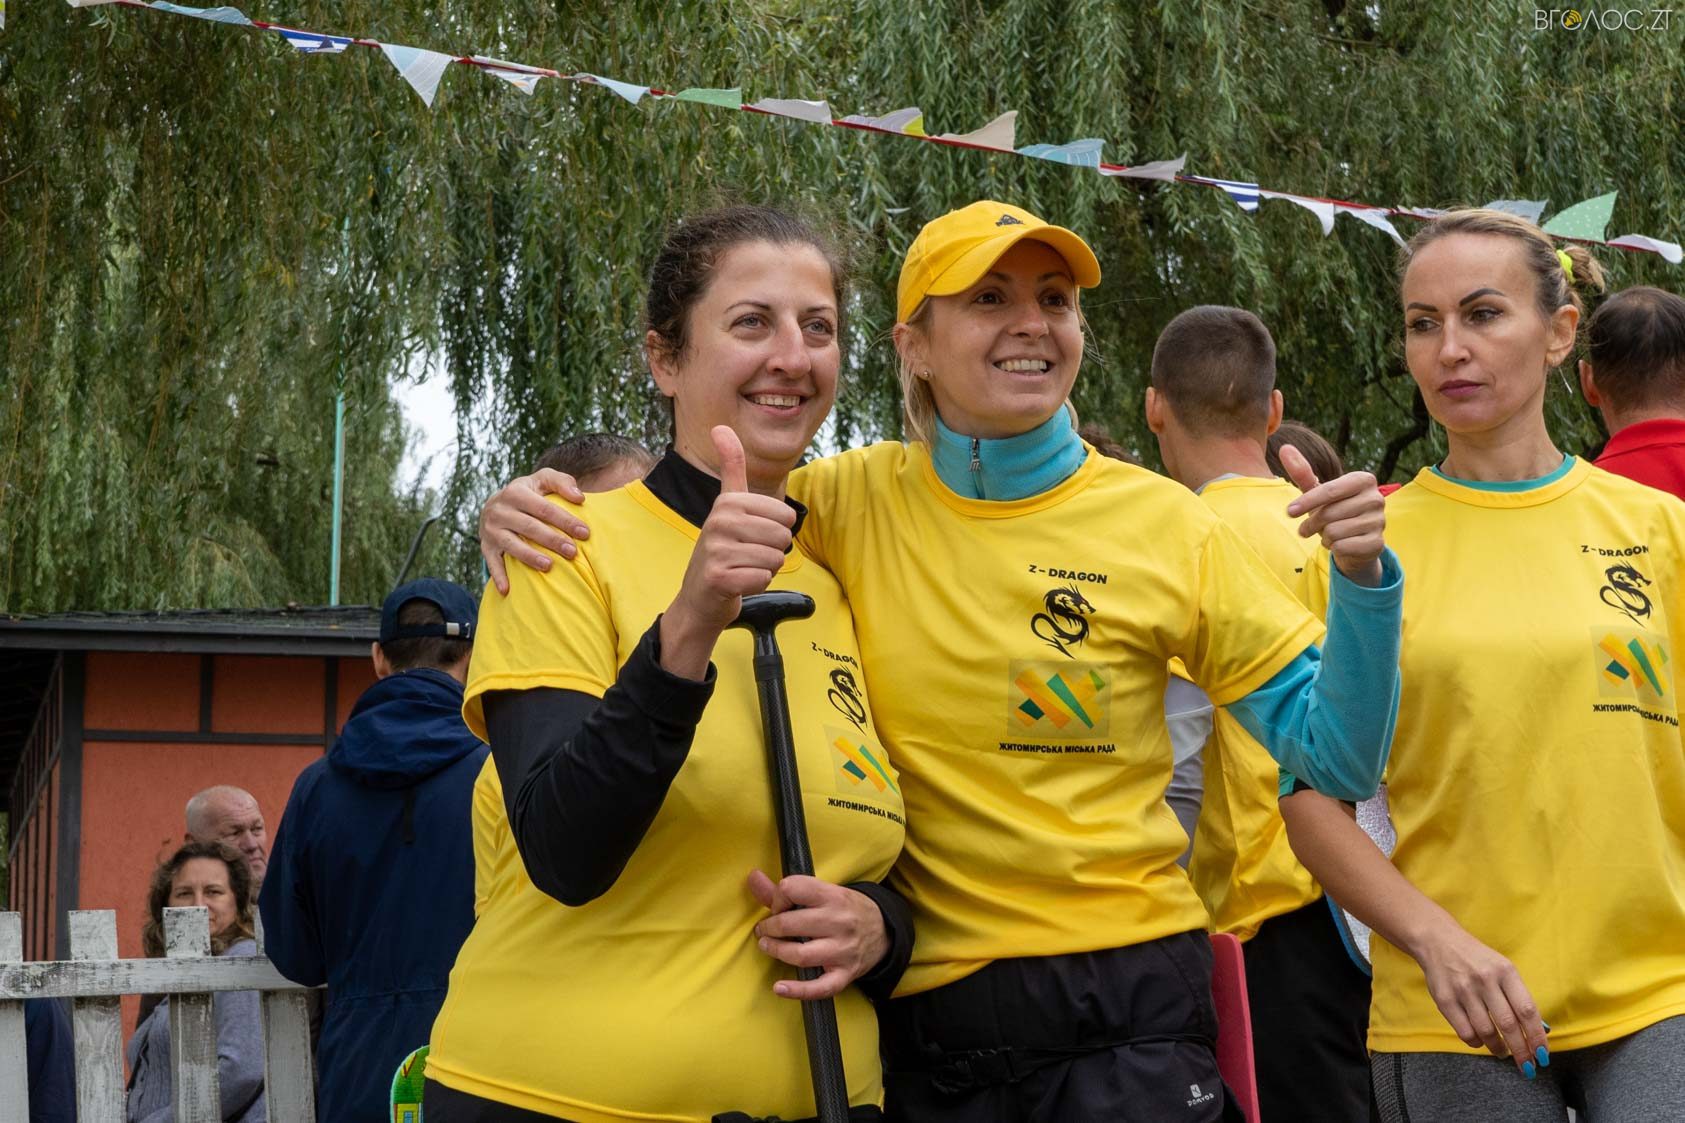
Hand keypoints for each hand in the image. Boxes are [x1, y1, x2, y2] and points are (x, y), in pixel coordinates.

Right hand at [479, 469, 588, 593]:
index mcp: (516, 492)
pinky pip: (492, 563)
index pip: (544, 508)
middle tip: (573, 552)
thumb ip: (562, 482)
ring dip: (530, 557)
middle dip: (552, 540)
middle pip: (530, 527)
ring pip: (512, 545)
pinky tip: (507, 590)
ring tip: (549, 566)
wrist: (495, 505)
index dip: (565, 520)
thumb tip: (580, 498)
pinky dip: (499, 576)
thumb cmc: (529, 493)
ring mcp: (491, 530)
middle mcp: (500, 510)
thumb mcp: (543, 480)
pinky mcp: (486, 546)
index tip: (585, 533)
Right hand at [661, 427, 794, 665]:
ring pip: (775, 559)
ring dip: (764, 569)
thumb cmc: (722, 549)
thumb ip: (731, 466)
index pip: (785, 516)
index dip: (777, 531)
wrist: (699, 597)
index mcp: (727, 502)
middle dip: (772, 552)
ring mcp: (716, 550)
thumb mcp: (727, 505)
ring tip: (741, 568)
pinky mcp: (718, 578)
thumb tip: (720, 426)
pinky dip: (755, 585)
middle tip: (747, 555)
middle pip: (783, 537)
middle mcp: (719, 522)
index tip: (751, 536)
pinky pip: (762, 578)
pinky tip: (736, 583)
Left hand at [748, 869, 888, 1000]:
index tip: (778, 905)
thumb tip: (752, 878)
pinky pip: (820, 987)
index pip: (793, 889)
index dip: (778, 897)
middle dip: (769, 927)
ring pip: (801, 955)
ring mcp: (843, 951)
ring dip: (776, 951)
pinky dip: (797, 991)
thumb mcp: (824, 893)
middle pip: (792, 924)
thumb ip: (787, 889)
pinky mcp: (845, 974)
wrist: (885, 931)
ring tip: (767, 946)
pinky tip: (779, 987)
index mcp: (833, 896)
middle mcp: (839, 922)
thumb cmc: (846, 909)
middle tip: (763, 930)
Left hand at [1281, 444, 1385, 585]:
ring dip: (1324, 537)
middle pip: (1329, 513)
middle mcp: (1376, 498)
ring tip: (1328, 534)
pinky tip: (1340, 544)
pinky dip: (1334, 548)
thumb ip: (1302, 471)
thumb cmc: (1333, 511)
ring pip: (1334, 532)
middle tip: (1307, 528)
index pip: (1329, 490)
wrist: (1354, 542)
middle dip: (1311, 524)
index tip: (1289, 512)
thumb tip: (1285, 448)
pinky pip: (1342, 547)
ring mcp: (1379, 521)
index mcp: (1363, 480)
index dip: (1307, 501)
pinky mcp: (1377, 543)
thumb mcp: (1317, 492)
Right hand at [1411, 918, 1549, 1075]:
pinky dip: (1476, 1042)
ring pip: (1486, 1031)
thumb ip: (1518, 996)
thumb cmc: (1477, 959)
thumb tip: (1537, 1031)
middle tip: (1527, 1066)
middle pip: (1508, 1025)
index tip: (1543, 1055)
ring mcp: (1463, 990)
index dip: (1537, 1036)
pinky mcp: (1444, 1000)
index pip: (1527, 1010)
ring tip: (1502, 1052)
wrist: (1438, 941)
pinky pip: (1465, 1032)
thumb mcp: (1502, 969)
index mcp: (1505, 971)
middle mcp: (1485, 980)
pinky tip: (1481, 1041)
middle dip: (1521, 1051)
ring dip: (1498, 1048)